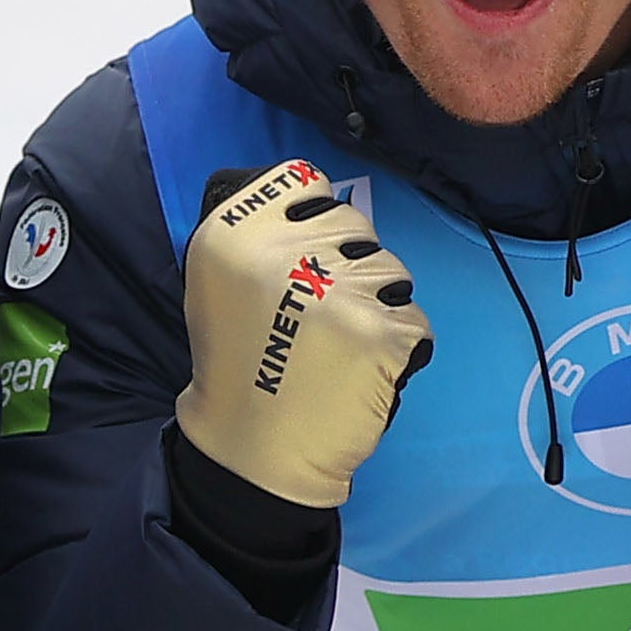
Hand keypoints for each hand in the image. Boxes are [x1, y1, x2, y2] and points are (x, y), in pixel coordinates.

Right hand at [171, 162, 430, 508]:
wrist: (252, 449)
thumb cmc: (238, 364)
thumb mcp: (216, 282)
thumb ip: (260, 233)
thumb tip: (317, 197)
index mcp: (233, 233)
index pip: (304, 180)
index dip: (315, 218)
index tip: (303, 256)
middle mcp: (283, 251)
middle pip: (355, 225)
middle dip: (349, 266)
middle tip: (316, 318)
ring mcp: (336, 290)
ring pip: (391, 270)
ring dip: (377, 306)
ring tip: (336, 349)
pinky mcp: (380, 332)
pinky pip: (413, 319)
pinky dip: (397, 348)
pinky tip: (359, 372)